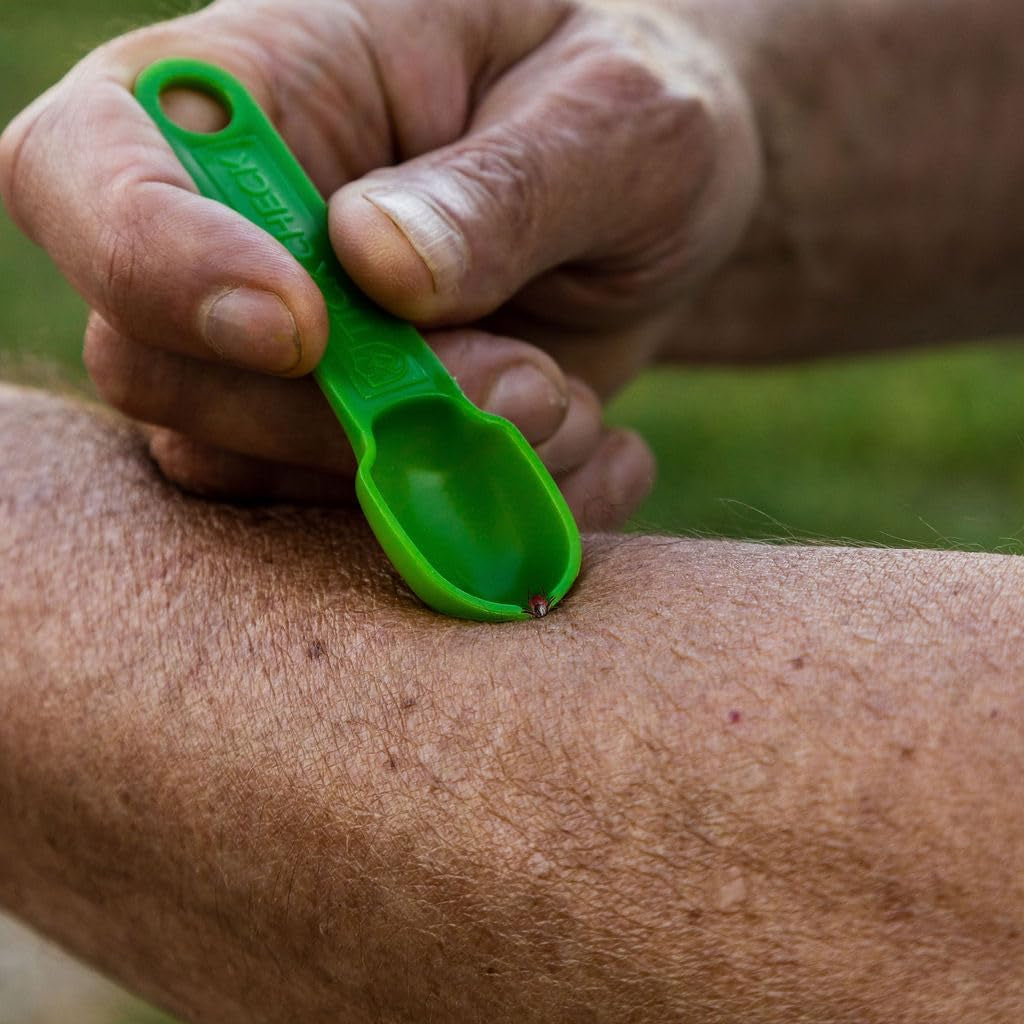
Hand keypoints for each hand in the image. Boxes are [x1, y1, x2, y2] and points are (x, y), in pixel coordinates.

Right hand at [0, 0, 761, 527]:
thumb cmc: (624, 114)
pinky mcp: (341, 445)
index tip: (302, 329)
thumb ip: (500, 189)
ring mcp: (281, 361)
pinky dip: (474, 520)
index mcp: (264, 92)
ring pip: (247, 468)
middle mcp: (236, 238)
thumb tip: (377, 266)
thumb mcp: (613, 115)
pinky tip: (589, 458)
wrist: (659, 207)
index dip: (151, 264)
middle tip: (527, 386)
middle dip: (342, 415)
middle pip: (155, 367)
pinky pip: (351, 524)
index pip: (86, 167)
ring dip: (420, 475)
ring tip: (568, 407)